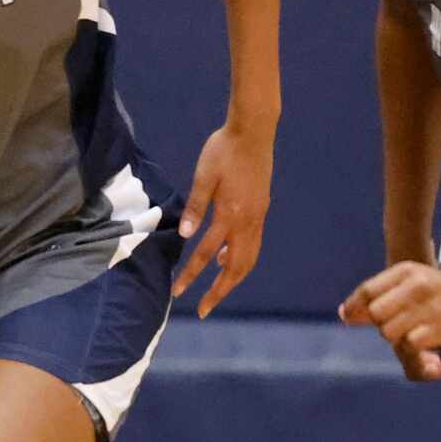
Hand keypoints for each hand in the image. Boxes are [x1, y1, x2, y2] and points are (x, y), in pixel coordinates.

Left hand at [170, 121, 272, 317]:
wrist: (254, 131)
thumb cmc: (224, 149)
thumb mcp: (204, 176)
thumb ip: (195, 207)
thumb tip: (184, 236)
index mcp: (230, 214)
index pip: (206, 253)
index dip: (191, 275)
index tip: (178, 293)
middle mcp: (248, 221)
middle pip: (235, 268)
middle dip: (219, 291)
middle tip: (204, 310)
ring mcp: (258, 217)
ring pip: (248, 259)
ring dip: (232, 278)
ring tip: (216, 290)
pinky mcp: (261, 210)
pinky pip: (252, 244)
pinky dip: (240, 259)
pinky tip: (225, 259)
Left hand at [340, 261, 440, 360]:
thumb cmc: (436, 289)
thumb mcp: (409, 280)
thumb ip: (377, 294)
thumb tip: (344, 314)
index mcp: (405, 271)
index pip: (368, 291)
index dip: (355, 307)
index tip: (349, 316)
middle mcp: (415, 286)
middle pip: (376, 314)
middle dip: (380, 322)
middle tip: (397, 321)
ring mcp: (426, 307)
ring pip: (388, 331)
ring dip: (396, 336)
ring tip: (413, 328)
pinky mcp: (436, 328)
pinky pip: (408, 344)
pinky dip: (413, 345)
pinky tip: (425, 337)